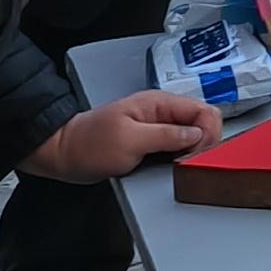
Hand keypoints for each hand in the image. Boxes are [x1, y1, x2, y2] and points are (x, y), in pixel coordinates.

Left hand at [21, 88, 221, 182]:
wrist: (62, 154)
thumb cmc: (89, 145)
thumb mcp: (129, 141)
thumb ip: (168, 135)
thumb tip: (198, 135)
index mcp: (159, 104)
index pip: (204, 110)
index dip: (209, 132)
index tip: (198, 153)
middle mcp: (162, 113)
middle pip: (202, 123)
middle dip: (204, 143)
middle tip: (189, 161)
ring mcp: (158, 128)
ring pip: (193, 136)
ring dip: (193, 151)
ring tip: (181, 166)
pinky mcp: (152, 143)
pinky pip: (178, 147)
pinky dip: (182, 156)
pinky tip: (175, 166)